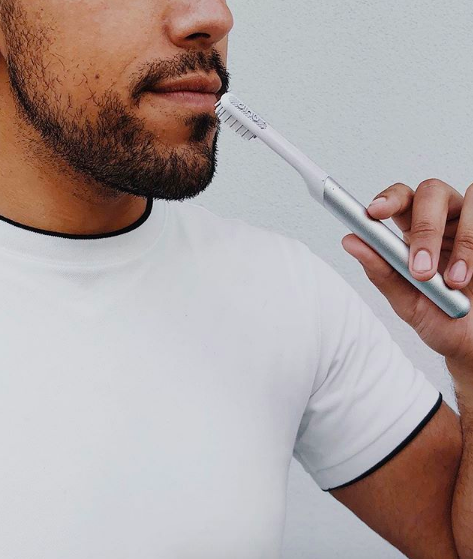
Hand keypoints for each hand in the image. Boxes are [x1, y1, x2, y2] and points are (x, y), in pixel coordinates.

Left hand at [341, 178, 472, 373]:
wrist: (470, 340)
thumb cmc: (438, 317)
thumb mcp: (405, 300)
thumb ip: (380, 270)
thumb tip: (350, 241)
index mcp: (412, 230)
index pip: (400, 199)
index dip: (388, 198)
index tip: (374, 212)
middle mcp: (442, 219)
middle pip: (431, 192)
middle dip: (426, 226)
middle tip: (420, 268)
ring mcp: (470, 224)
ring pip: (468, 200)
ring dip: (461, 242)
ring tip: (453, 281)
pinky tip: (470, 275)